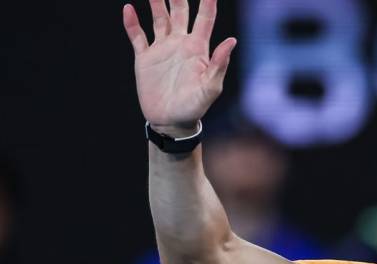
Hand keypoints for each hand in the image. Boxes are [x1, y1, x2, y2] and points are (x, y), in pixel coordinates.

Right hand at [123, 0, 235, 136]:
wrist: (171, 122)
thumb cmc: (195, 107)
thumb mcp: (211, 87)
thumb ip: (219, 64)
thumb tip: (231, 41)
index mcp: (198, 48)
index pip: (204, 18)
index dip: (207, 2)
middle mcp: (180, 44)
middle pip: (179, 11)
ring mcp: (162, 49)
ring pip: (159, 18)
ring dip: (156, 2)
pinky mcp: (145, 58)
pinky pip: (137, 36)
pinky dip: (132, 23)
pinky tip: (128, 9)